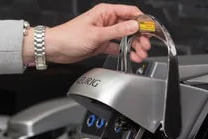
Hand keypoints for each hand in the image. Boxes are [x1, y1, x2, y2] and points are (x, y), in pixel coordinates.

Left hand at [23, 3, 151, 65]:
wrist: (57, 48)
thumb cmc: (70, 37)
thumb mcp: (97, 34)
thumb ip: (117, 31)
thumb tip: (134, 26)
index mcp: (106, 12)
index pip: (130, 13)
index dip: (142, 21)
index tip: (150, 30)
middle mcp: (107, 21)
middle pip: (130, 27)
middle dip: (140, 37)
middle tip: (146, 47)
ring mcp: (105, 33)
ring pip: (125, 38)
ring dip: (134, 46)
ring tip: (140, 55)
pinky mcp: (102, 44)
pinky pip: (118, 47)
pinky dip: (125, 52)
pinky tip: (131, 57)